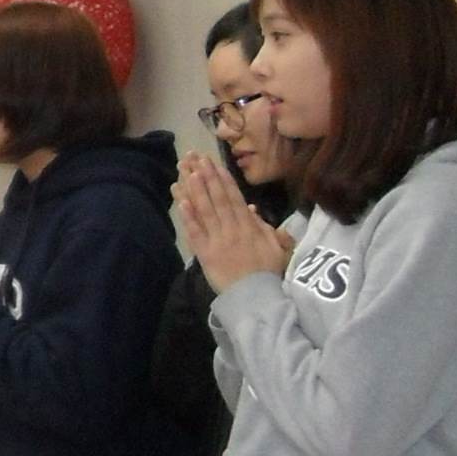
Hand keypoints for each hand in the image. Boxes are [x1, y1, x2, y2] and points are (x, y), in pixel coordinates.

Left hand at [181, 154, 293, 289]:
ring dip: (195, 190)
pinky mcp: (205, 254)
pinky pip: (196, 233)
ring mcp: (218, 241)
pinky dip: (188, 217)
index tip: (214, 163)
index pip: (234, 198)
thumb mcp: (275, 247)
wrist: (256, 297)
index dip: (223, 180)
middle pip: (217, 199)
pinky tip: (181, 202)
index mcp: (249, 227)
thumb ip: (264, 227)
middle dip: (207, 177)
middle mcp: (232, 229)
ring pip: (205, 211)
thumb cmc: (267, 272)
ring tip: (186, 171)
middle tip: (196, 158)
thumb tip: (251, 208)